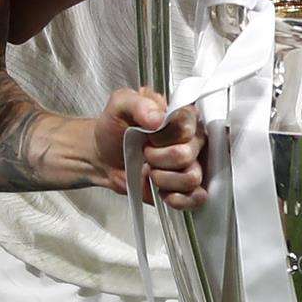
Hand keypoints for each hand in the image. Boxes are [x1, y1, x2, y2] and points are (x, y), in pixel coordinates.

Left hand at [90, 89, 208, 209]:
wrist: (104, 156)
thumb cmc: (115, 128)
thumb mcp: (119, 104)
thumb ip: (137, 102)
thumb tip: (157, 118)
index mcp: (182, 116)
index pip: (187, 126)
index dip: (164, 136)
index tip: (148, 136)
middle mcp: (192, 140)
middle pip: (187, 154)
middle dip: (158, 158)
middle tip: (145, 153)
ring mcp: (192, 165)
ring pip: (191, 178)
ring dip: (163, 178)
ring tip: (150, 171)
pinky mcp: (186, 188)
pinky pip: (197, 198)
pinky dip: (178, 199)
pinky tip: (163, 193)